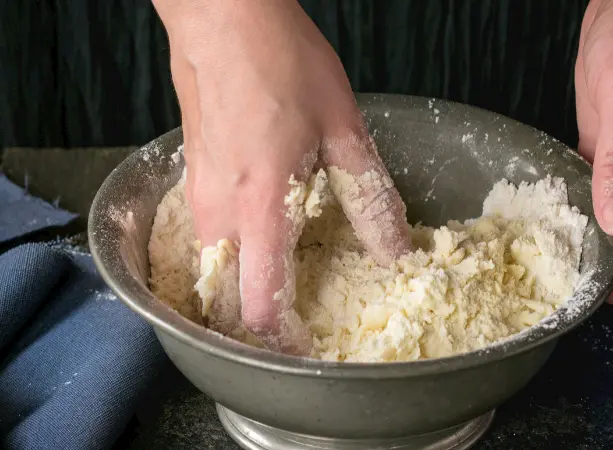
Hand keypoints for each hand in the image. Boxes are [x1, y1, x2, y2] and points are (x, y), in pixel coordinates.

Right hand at [154, 0, 411, 352]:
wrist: (224, 17)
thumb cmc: (281, 63)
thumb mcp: (343, 131)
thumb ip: (369, 200)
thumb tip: (397, 251)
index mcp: (262, 206)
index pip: (260, 303)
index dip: (282, 339)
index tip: (304, 348)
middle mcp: (220, 212)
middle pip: (224, 299)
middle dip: (254, 325)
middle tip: (292, 326)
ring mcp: (198, 195)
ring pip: (211, 270)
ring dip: (240, 290)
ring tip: (277, 285)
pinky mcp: (191, 178)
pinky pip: (205, 237)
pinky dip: (230, 255)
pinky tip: (257, 236)